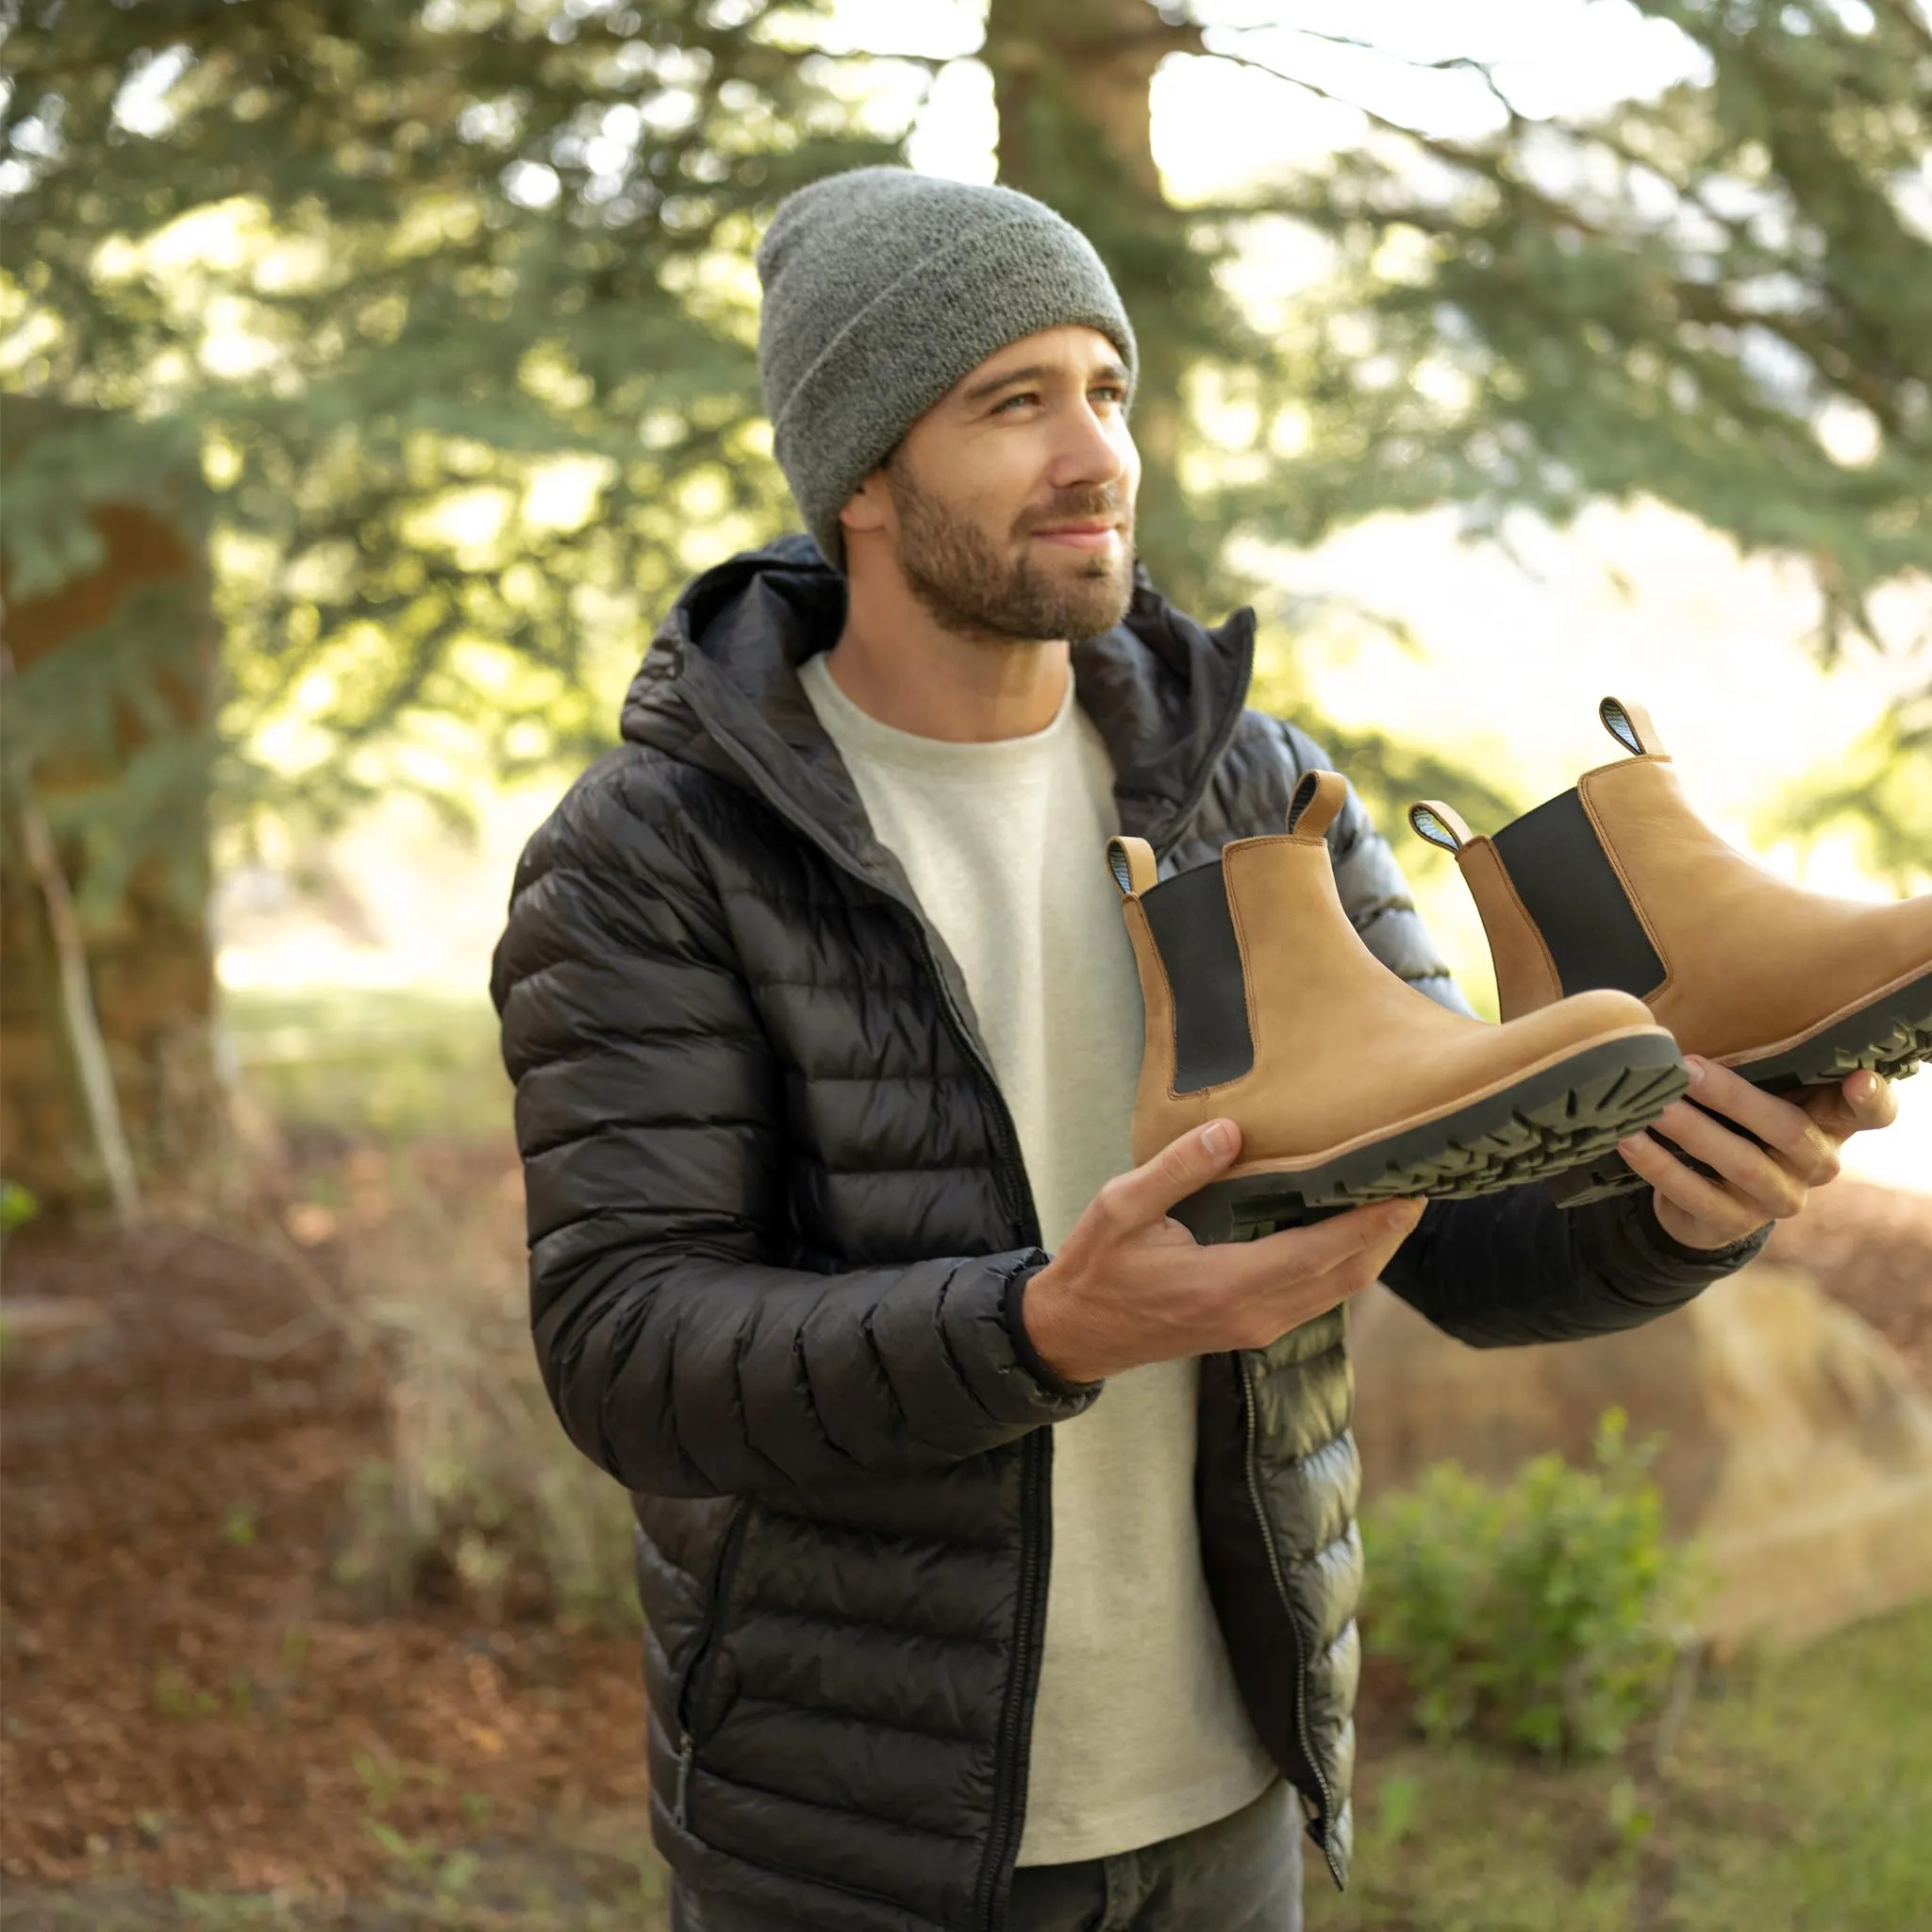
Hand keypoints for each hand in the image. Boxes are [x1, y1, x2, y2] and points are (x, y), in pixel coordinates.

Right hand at [1020, 1119, 1424, 1383]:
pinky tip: (1351, 1227)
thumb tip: (1230, 1130)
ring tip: (1397, 1198)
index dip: (1372, 1223)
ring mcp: (1257, 1327)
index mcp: (1227, 1285)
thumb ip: (1176, 1169)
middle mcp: (1255, 1314)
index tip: (1410, 1188)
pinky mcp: (1253, 1326)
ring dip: (1373, 1248)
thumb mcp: (1120, 1208)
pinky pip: (1318, 1294)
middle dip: (1389, 1232)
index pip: (1321, 1253)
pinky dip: (1345, 1261)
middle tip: (1421, 1180)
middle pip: (1347, 1275)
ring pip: (1339, 1290)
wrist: (1075, 1334)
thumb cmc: (1097, 1268)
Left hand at [1617, 1056, 1897, 1252]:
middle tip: (1686, 1069)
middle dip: (1735, 1097)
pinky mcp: (1734, 1223)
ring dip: (1691, 1129)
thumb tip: (1697, 1005)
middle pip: (1789, 1130)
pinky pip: (1695, 1194)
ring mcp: (1778, 1198)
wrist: (1706, 1195)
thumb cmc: (1737, 1122)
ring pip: (1740, 1163)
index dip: (1871, 1098)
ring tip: (1652, 1103)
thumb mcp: (1759, 1092)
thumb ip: (1757, 1063)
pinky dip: (1658, 1165)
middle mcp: (1816, 1163)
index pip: (1872, 1113)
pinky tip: (1629, 1139)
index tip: (1859, 1078)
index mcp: (1830, 1122)